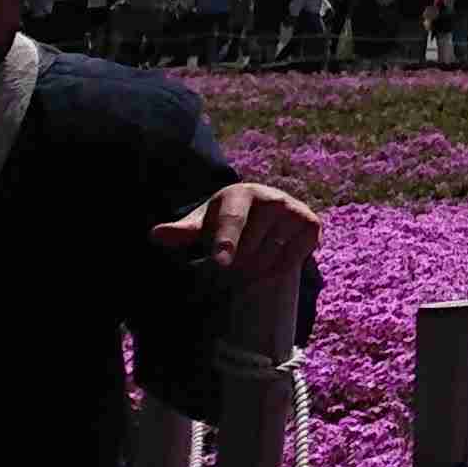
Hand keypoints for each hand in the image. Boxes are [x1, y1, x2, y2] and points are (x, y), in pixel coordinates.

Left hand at [150, 180, 322, 282]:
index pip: (231, 221)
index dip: (225, 243)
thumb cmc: (226, 221)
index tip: (220, 263)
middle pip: (248, 249)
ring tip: (245, 268)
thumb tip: (155, 234)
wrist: (267, 211)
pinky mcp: (311, 224)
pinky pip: (291, 260)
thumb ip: (182, 232)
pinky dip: (276, 270)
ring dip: (253, 273)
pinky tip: (268, 264)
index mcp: (240, 193)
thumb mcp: (202, 224)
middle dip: (233, 268)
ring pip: (268, 258)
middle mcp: (271, 197)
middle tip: (226, 270)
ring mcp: (294, 210)